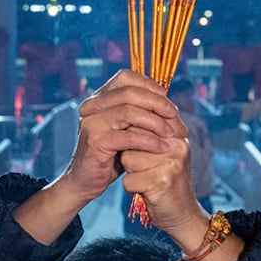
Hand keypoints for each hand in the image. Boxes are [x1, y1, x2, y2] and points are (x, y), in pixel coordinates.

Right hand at [14, 72, 181, 244]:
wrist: (86, 182)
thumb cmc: (111, 155)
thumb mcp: (127, 129)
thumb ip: (141, 113)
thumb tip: (168, 100)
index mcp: (99, 98)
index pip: (127, 78)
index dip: (151, 86)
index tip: (169, 102)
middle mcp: (92, 105)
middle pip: (130, 92)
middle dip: (157, 103)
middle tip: (175, 116)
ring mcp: (91, 122)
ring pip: (129, 112)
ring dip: (156, 122)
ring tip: (172, 133)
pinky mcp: (95, 141)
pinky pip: (128, 136)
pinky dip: (149, 141)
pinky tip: (162, 147)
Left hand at [119, 117, 205, 242]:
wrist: (183, 213)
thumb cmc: (167, 178)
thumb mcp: (164, 150)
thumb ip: (152, 129)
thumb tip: (127, 105)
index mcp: (178, 134)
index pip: (144, 119)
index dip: (131, 132)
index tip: (132, 145)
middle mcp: (177, 145)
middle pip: (132, 137)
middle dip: (130, 152)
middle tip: (142, 166)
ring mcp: (171, 164)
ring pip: (128, 159)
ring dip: (130, 172)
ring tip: (146, 178)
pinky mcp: (161, 183)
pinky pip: (129, 180)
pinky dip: (132, 188)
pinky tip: (145, 191)